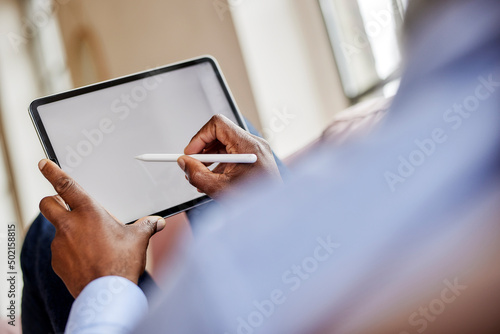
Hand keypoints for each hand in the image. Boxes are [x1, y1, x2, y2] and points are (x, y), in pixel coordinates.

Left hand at [38, 159, 165, 297]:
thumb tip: (158, 222)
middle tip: (63, 205)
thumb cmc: (122, 263)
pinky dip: (69, 251)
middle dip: (52, 201)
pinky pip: (60, 251)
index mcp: (89, 213)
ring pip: (56, 229)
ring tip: (89, 244)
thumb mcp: (138, 239)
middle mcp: (70, 225)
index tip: (44, 163)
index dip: (53, 172)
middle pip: (47, 203)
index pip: (66, 185)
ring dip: (67, 231)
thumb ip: (146, 225)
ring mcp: (60, 245)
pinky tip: (86, 259)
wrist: (108, 293)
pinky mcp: (57, 262)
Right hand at [177, 114, 280, 197]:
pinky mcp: (256, 160)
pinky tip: (213, 179)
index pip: (218, 124)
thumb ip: (197, 174)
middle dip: (203, 149)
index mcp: (248, 146)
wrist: (273, 214)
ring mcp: (256, 151)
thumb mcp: (219, 189)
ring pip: (226, 144)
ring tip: (201, 175)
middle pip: (221, 134)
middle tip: (192, 164)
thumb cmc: (255, 203)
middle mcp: (254, 144)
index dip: (200, 137)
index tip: (190, 152)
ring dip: (210, 158)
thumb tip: (184, 163)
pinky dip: (220, 163)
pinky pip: (233, 153)